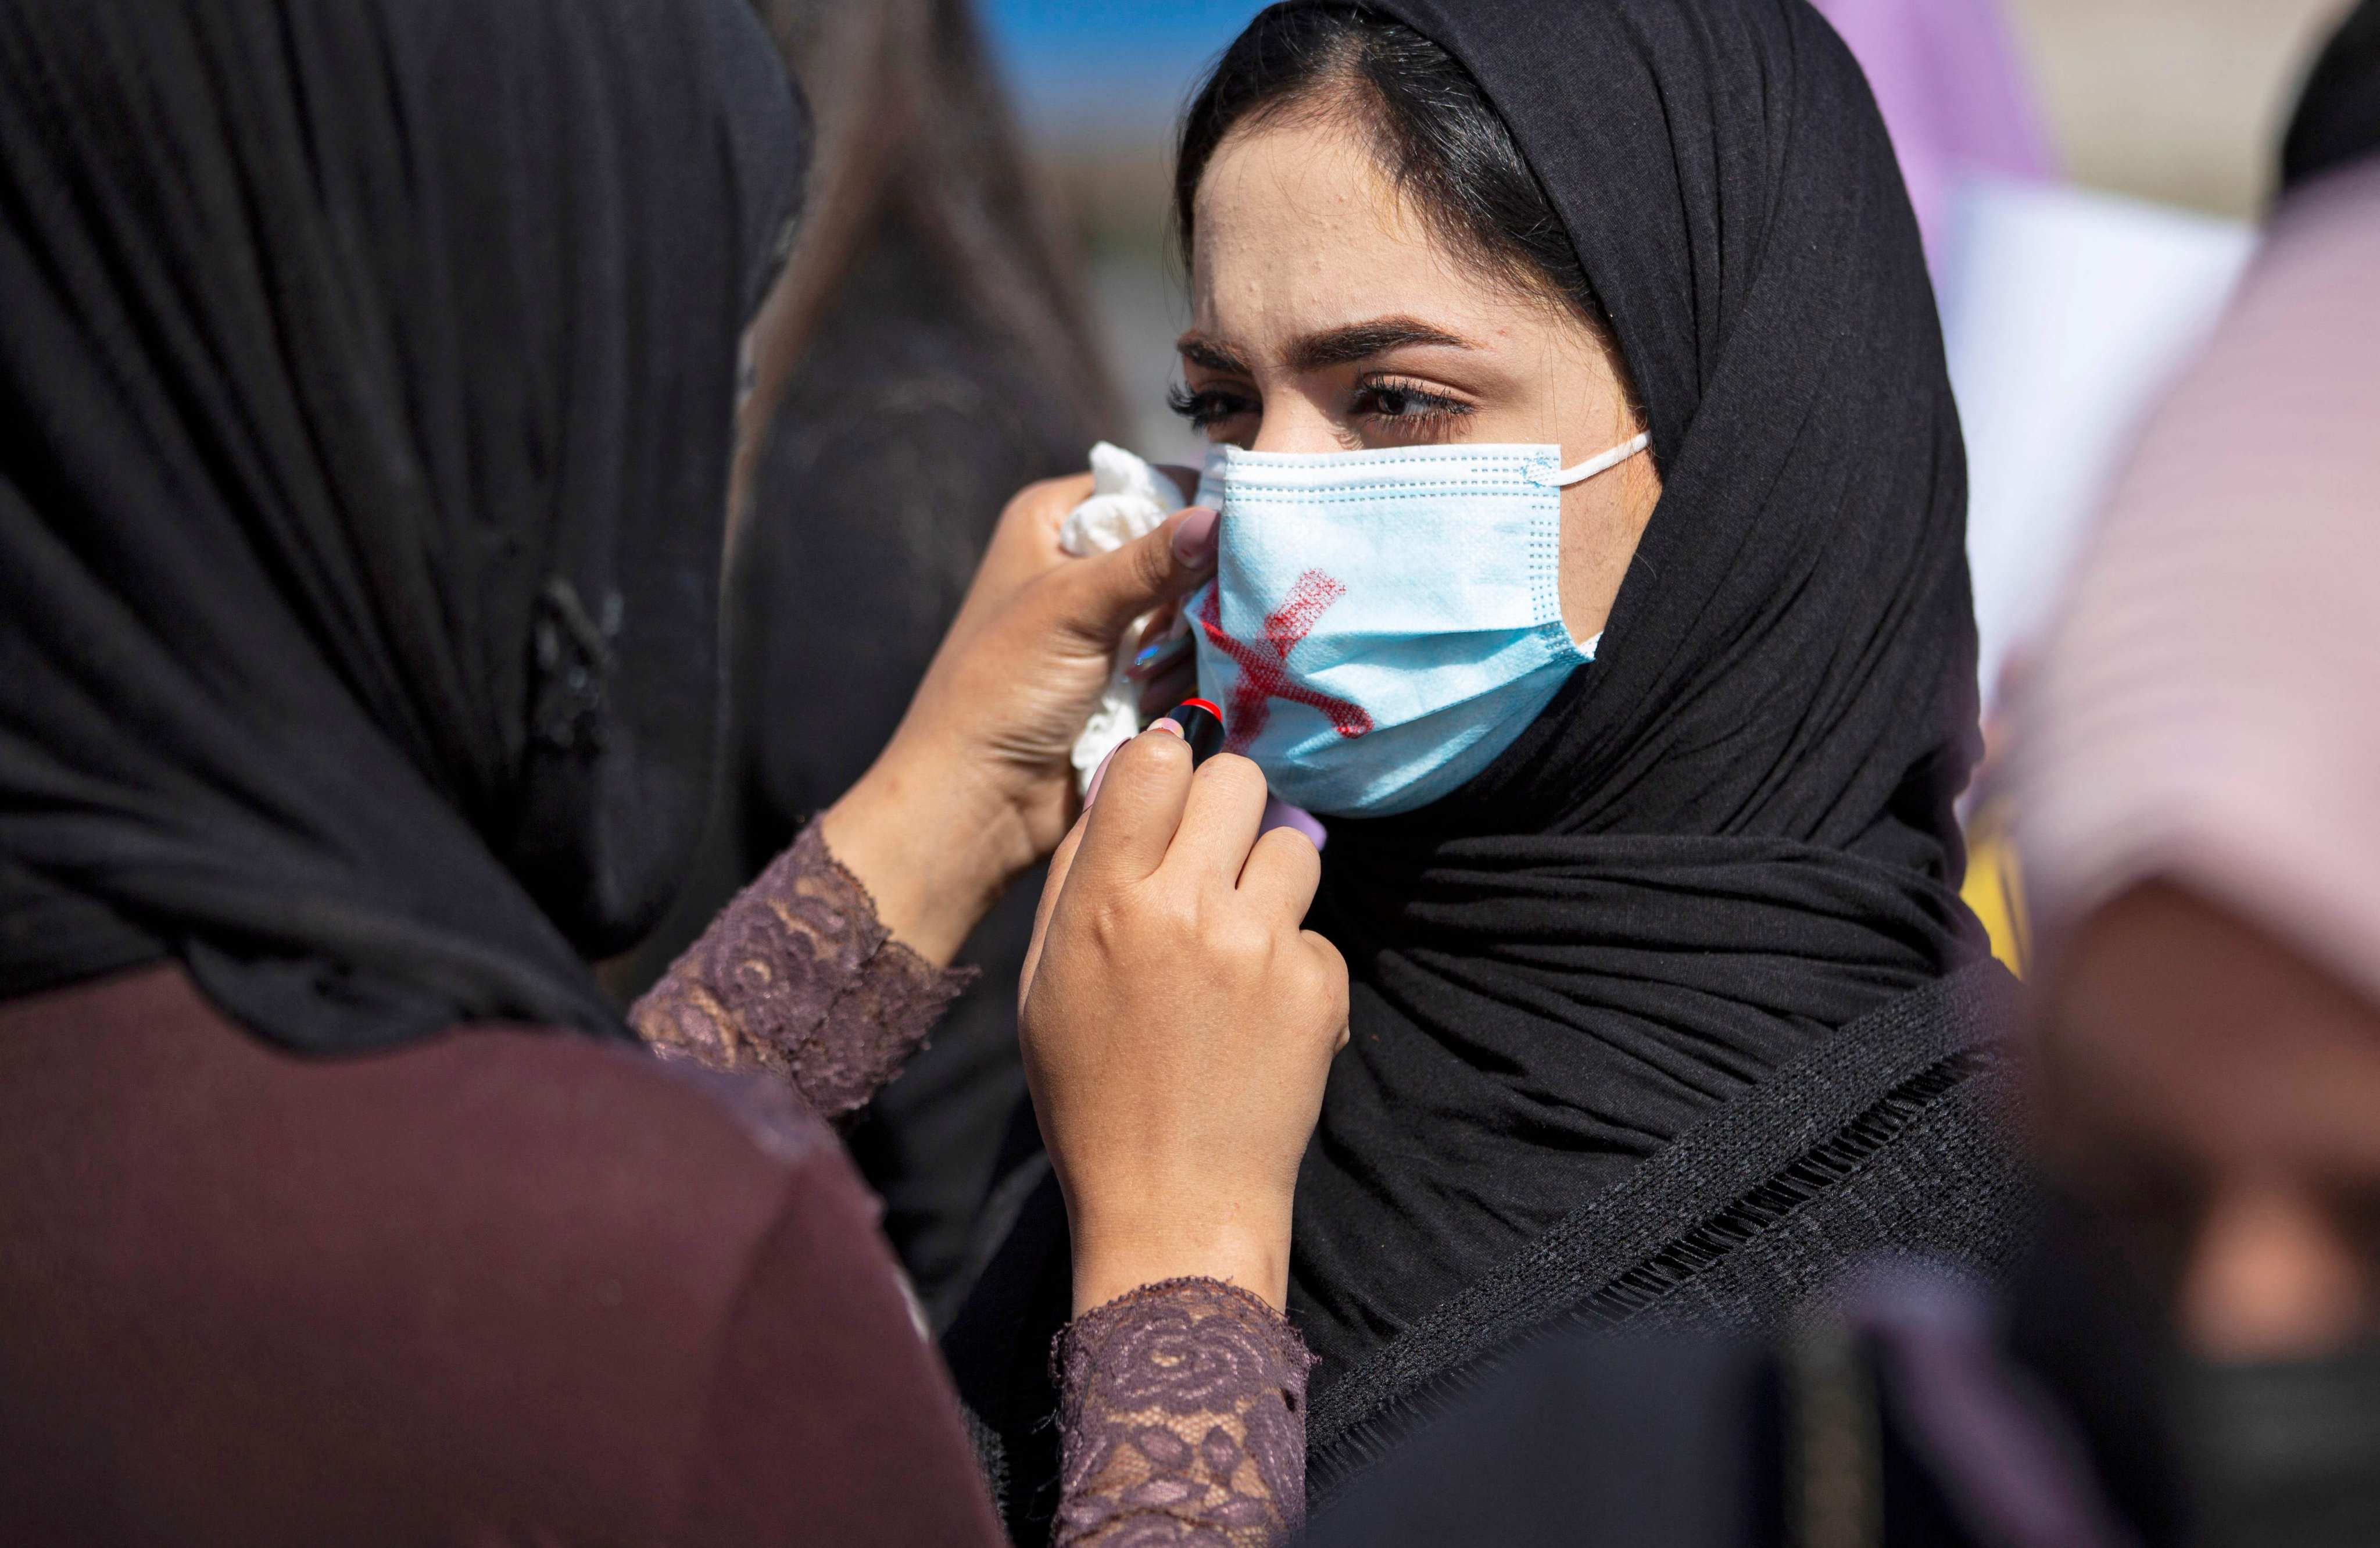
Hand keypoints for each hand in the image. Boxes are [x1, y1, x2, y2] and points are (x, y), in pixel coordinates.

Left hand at [822, 468, 1209, 962]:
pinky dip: (1184, 683)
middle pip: (1184, 552)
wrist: (979, 802)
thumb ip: (1150, 562)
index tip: (1227, 546)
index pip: (1151, 486)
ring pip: (1197, 612)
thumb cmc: (1001, 691)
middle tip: (1173, 633)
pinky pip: (1193, 661)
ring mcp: (1112, 623)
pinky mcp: (1133, 676)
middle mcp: (1084, 561)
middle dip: (1191, 596)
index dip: (1192, 512)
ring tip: (1145, 686)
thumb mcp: (1074, 609)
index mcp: (1054, 520)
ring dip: (1186, 651)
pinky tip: (1154, 708)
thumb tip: (1220, 516)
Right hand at [1018, 725, 1348, 1312]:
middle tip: (1211, 861)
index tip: (1168, 792)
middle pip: (1238, 780)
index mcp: (1106, 903)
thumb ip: (1081, 873)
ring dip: (1268, 877)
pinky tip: (1260, 1014)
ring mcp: (1260, 946)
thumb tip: (1124, 777)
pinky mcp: (1318, 987)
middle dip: (1226, 808)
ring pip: (1293, 842)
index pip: (1154, 759)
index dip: (1167, 764)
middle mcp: (1186, 909)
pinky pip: (1316, 930)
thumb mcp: (1047, 980)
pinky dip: (1294, 962)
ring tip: (1236, 942)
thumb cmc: (1093, 1095)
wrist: (1173, 1203)